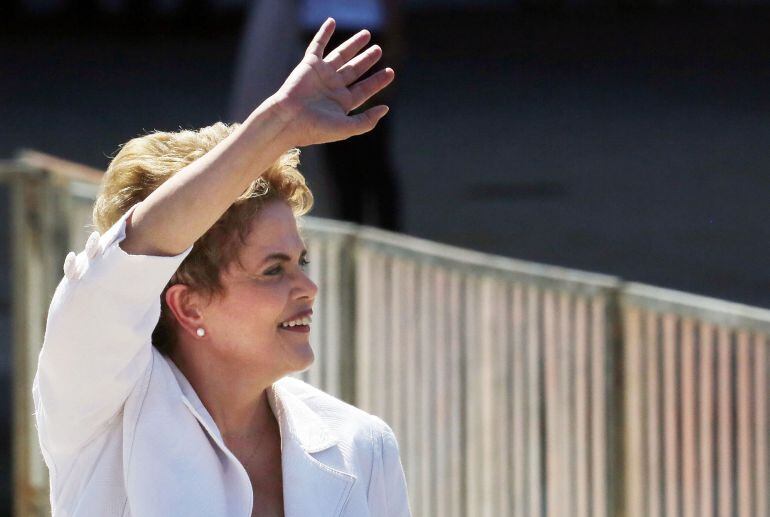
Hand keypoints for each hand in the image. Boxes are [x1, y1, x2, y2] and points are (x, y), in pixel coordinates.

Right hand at [271, 18, 394, 147]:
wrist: (289, 120)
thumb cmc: (316, 128)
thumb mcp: (347, 128)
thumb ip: (367, 121)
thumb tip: (386, 109)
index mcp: (342, 103)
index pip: (364, 89)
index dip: (378, 81)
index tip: (390, 72)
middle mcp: (333, 87)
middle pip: (354, 70)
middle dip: (367, 60)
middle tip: (378, 49)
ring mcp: (322, 75)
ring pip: (341, 55)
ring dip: (353, 44)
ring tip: (367, 34)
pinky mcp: (309, 65)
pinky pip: (318, 45)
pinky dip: (324, 33)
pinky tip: (331, 21)